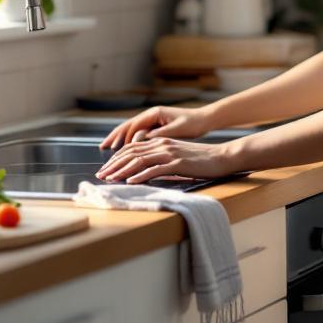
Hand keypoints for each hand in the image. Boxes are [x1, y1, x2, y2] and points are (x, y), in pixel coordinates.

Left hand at [94, 137, 238, 184]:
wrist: (222, 157)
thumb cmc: (201, 160)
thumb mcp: (177, 156)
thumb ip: (161, 160)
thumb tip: (144, 172)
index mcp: (161, 141)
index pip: (132, 148)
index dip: (116, 158)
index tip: (105, 168)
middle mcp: (162, 144)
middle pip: (131, 153)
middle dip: (113, 164)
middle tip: (100, 175)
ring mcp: (170, 153)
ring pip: (139, 160)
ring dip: (122, 171)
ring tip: (110, 179)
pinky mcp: (177, 163)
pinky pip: (154, 170)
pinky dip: (140, 176)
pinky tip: (130, 182)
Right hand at [98, 106, 215, 149]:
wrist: (205, 119)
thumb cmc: (193, 124)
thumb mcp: (177, 130)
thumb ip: (158, 134)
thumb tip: (140, 140)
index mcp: (154, 114)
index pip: (133, 126)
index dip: (122, 139)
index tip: (114, 150)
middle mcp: (150, 114)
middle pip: (127, 126)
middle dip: (114, 136)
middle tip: (102, 148)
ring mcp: (152, 119)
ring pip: (131, 129)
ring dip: (119, 138)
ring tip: (107, 148)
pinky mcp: (155, 125)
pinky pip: (138, 132)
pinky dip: (128, 139)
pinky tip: (124, 147)